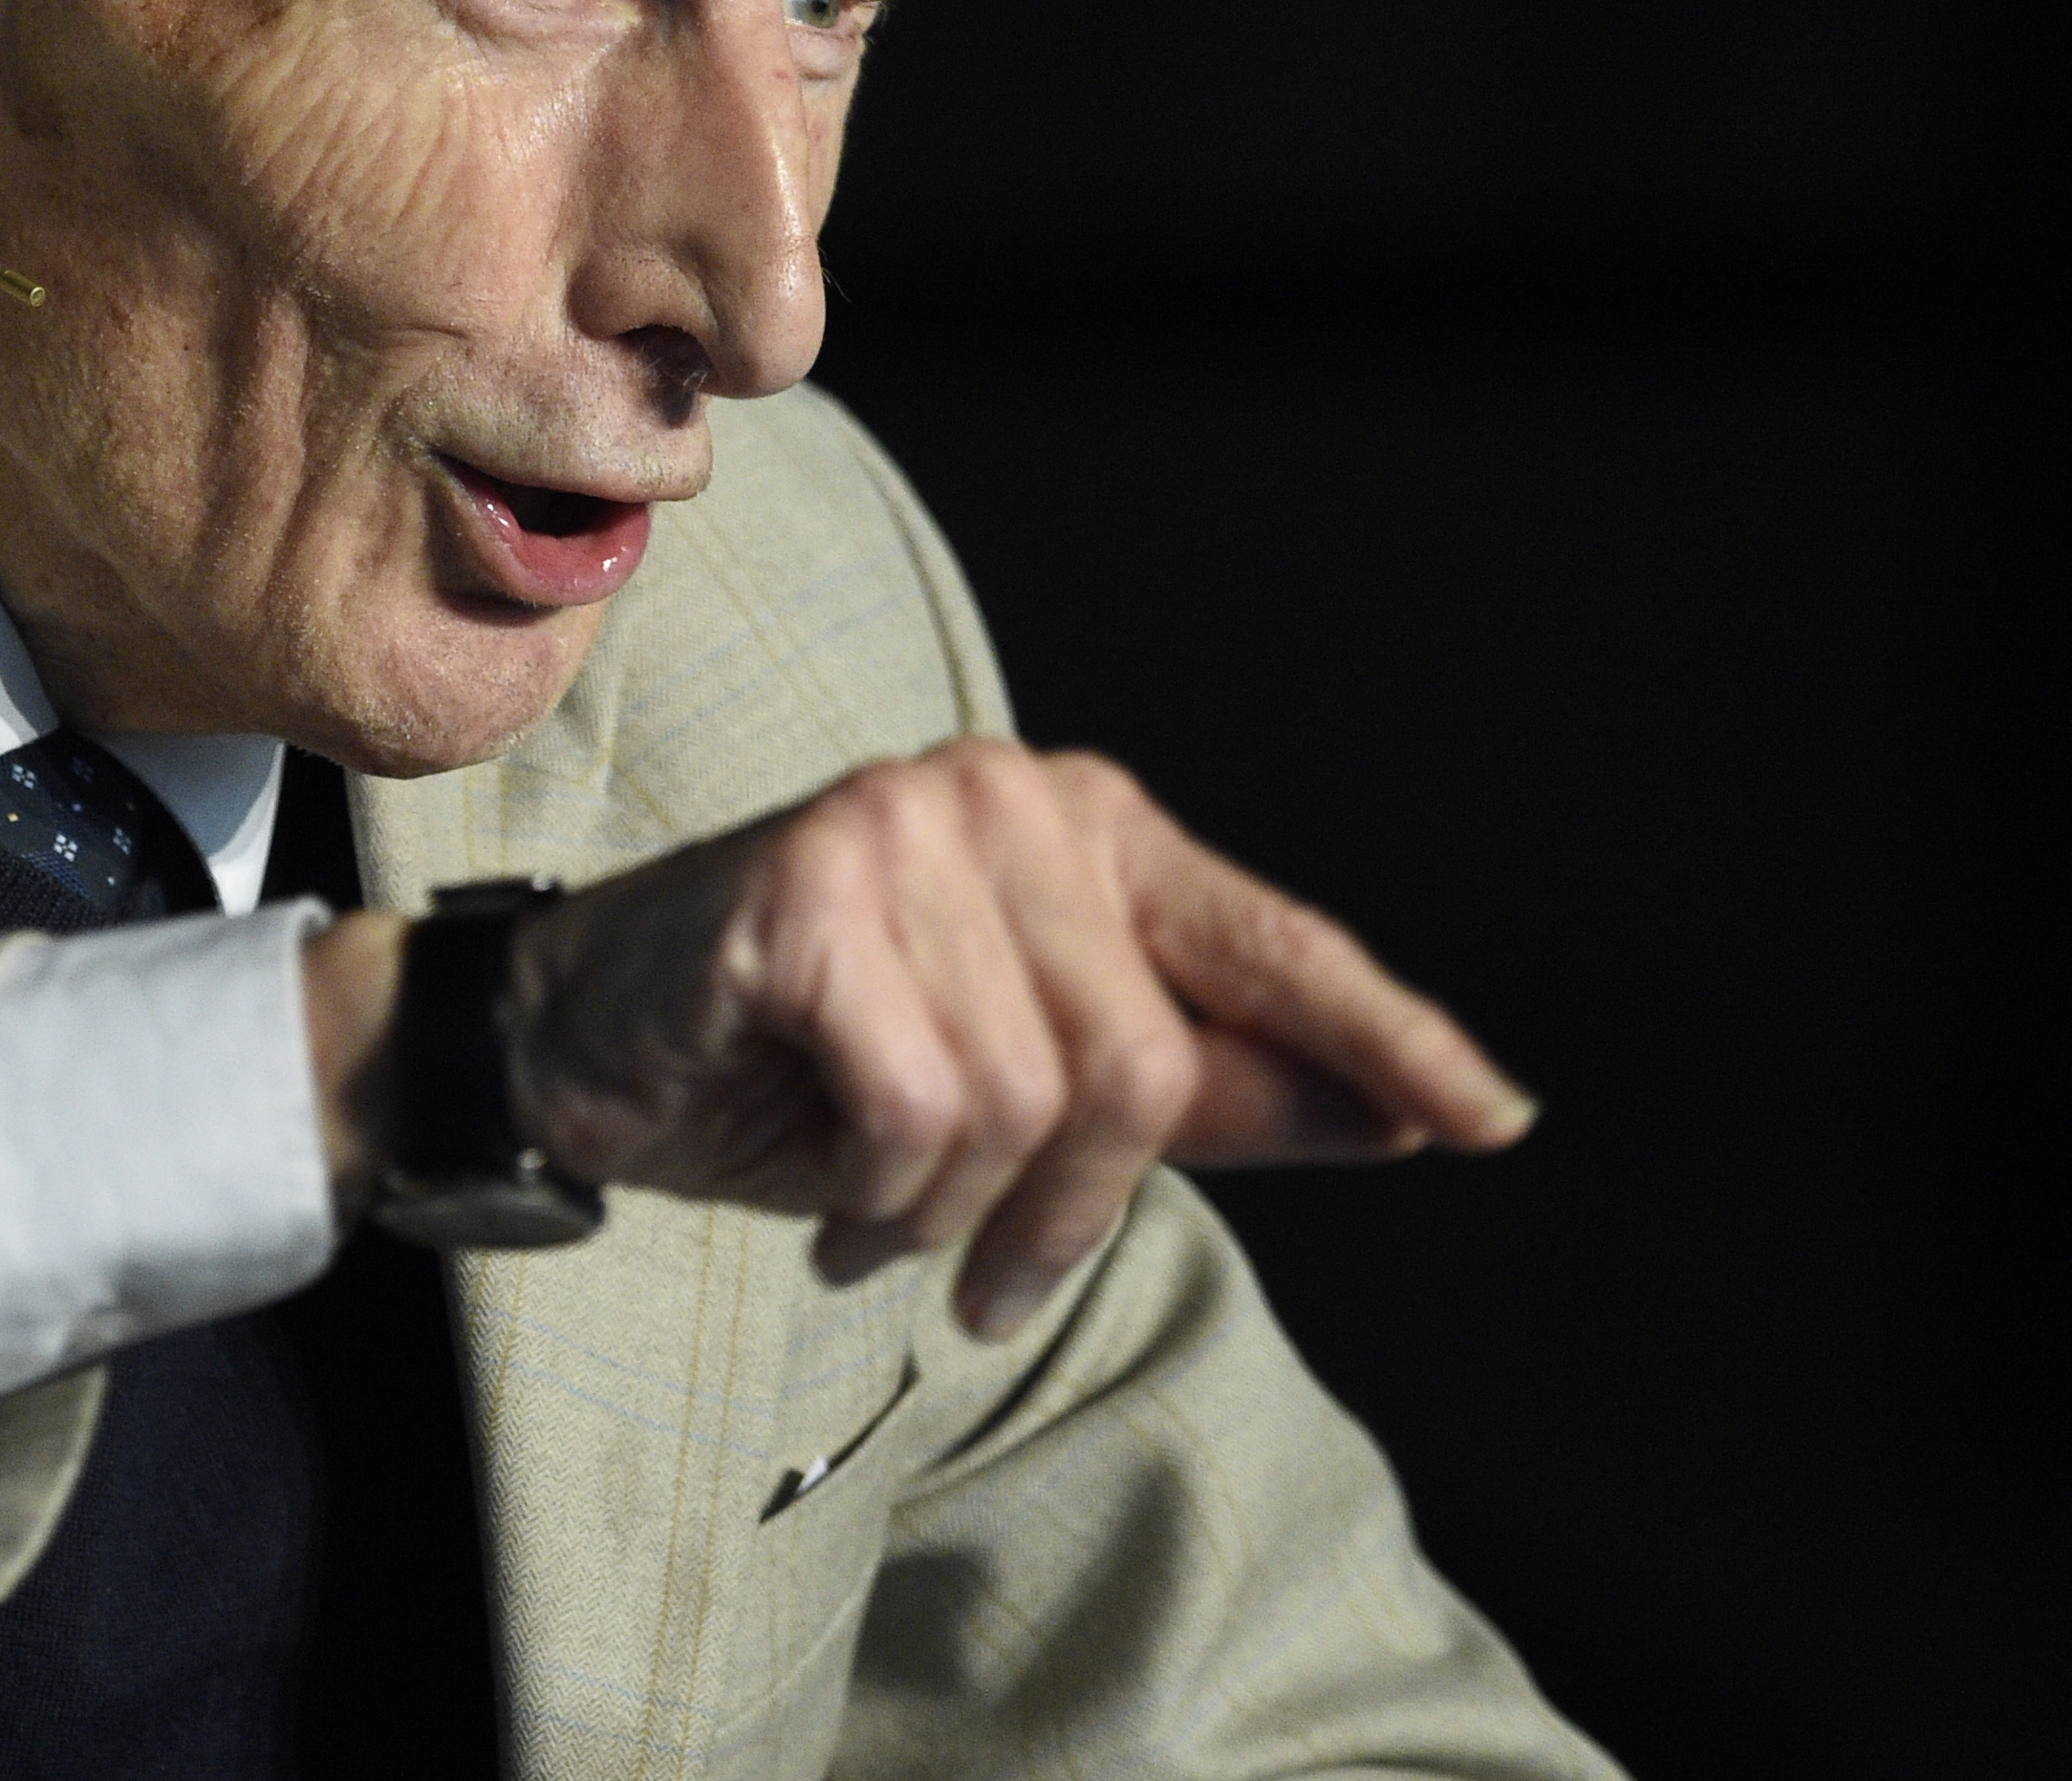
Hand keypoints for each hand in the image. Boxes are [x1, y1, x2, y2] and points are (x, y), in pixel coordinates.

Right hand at [303, 740, 1535, 1338]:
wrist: (580, 1047)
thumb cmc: (799, 1066)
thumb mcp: (1018, 1093)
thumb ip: (1196, 1090)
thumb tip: (1394, 1113)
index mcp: (1078, 825)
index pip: (1268, 938)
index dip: (1385, 1037)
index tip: (1491, 1121)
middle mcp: (1003, 795)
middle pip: (1142, 1064)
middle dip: (1067, 1211)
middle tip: (977, 1275)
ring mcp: (902, 827)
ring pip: (1031, 1098)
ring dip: (952, 1211)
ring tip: (875, 1210)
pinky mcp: (811, 890)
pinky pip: (920, 1103)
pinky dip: (877, 1190)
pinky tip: (824, 1185)